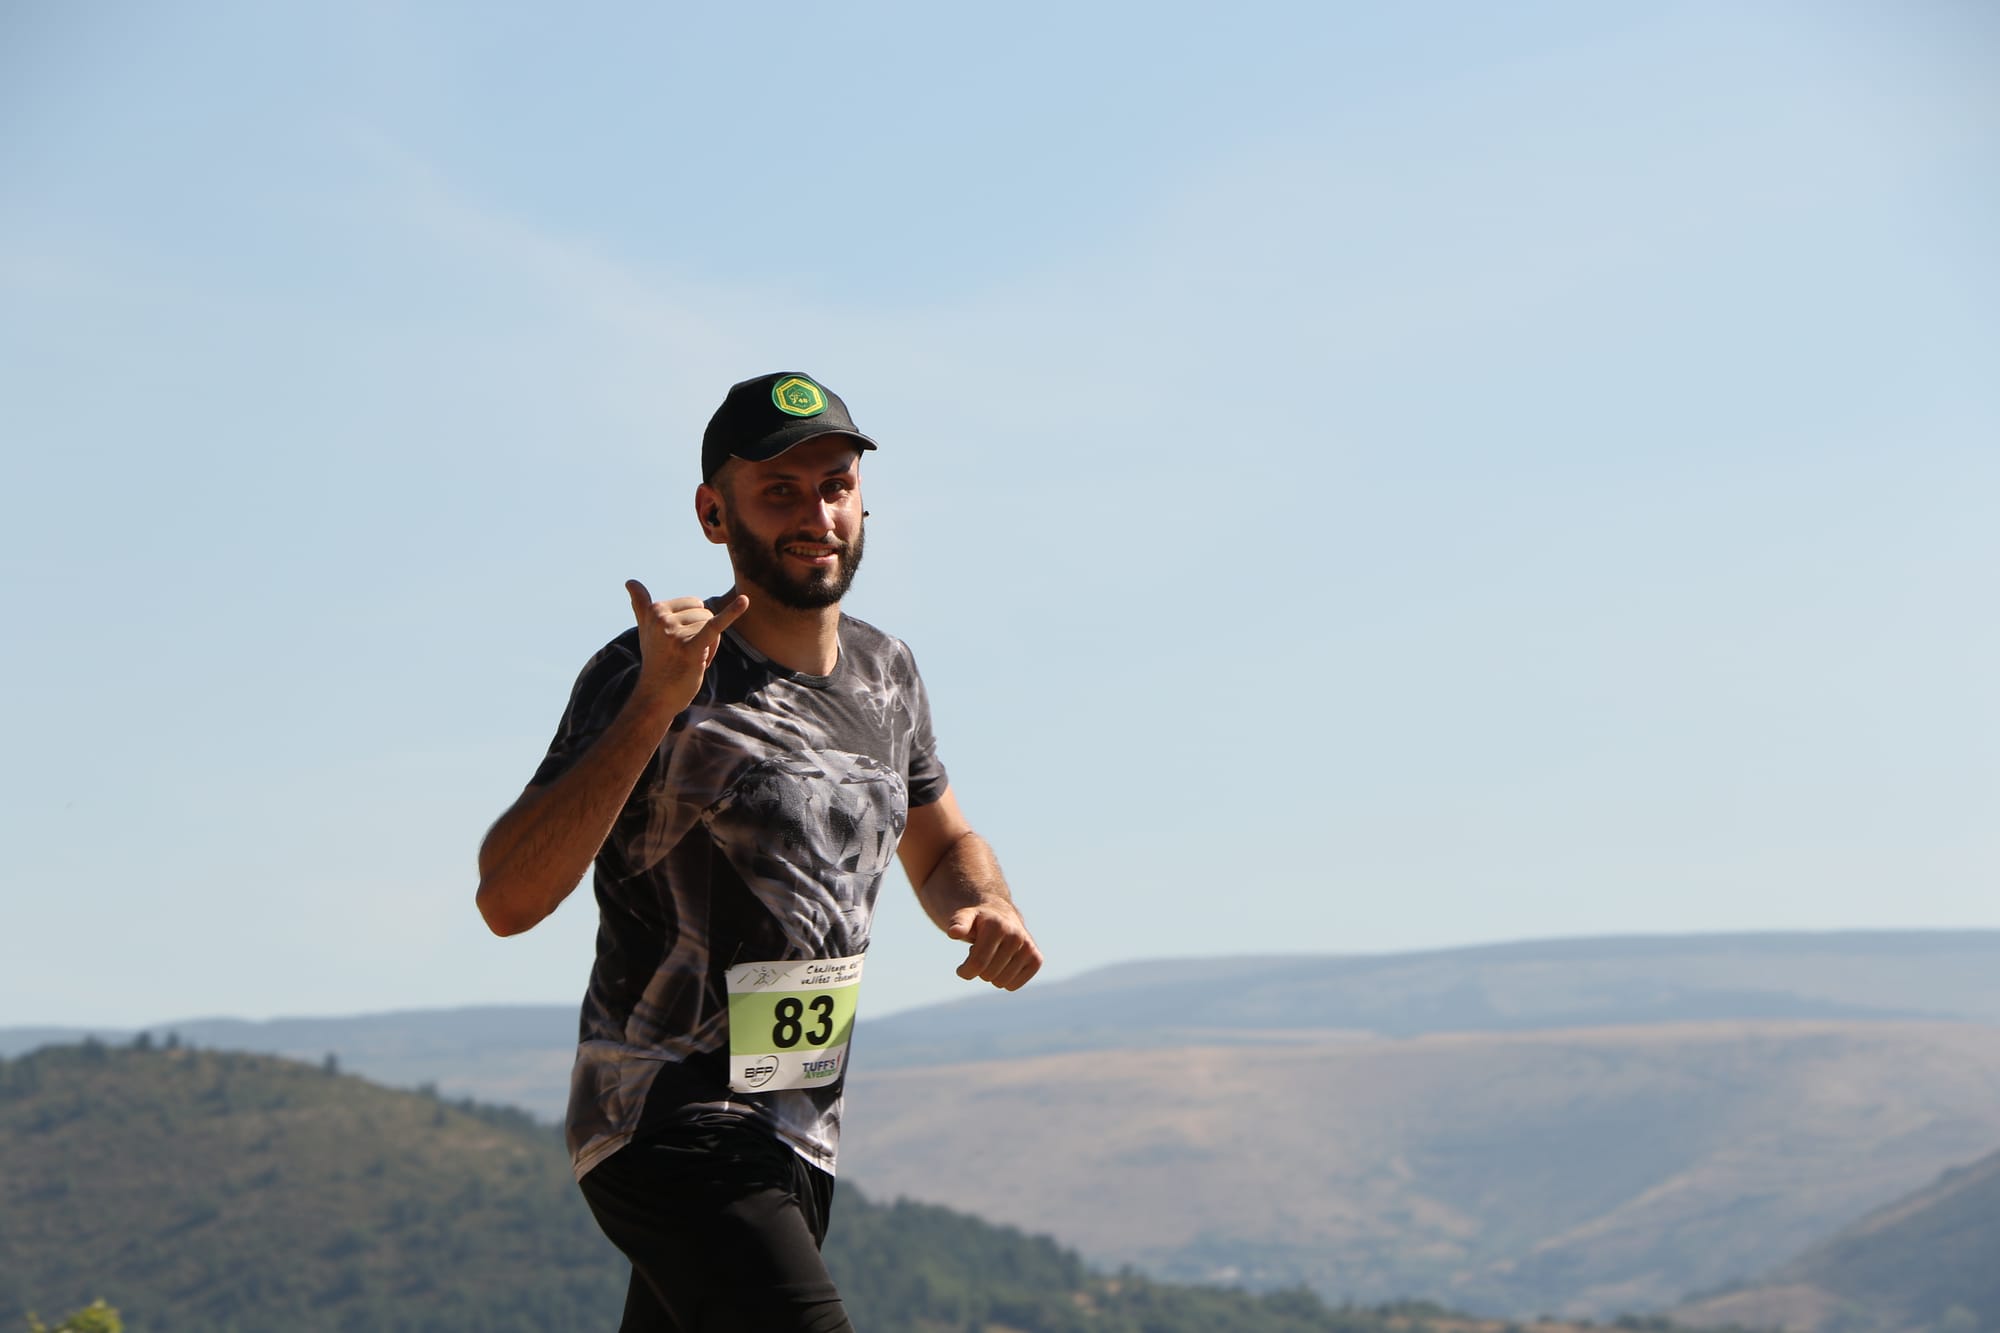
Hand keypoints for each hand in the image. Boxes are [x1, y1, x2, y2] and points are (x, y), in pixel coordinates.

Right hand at [624, 580, 748, 715]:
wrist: (656, 697)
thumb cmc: (656, 662)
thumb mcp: (645, 630)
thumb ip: (640, 605)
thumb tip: (629, 581)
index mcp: (656, 610)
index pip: (695, 605)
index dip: (693, 625)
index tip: (677, 643)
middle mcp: (662, 619)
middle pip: (705, 614)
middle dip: (702, 635)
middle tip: (685, 655)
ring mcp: (675, 634)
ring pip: (712, 625)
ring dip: (709, 647)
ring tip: (690, 661)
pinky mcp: (690, 649)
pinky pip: (714, 627)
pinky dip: (732, 613)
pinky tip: (744, 601)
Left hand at [946, 904, 1041, 990]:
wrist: (1001, 915)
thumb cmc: (978, 920)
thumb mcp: (964, 917)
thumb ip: (958, 923)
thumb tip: (954, 933)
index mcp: (997, 926)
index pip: (977, 964)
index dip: (965, 971)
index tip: (961, 969)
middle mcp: (1016, 936)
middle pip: (988, 975)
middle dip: (978, 971)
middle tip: (980, 956)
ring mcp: (1028, 947)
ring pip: (1001, 983)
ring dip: (992, 975)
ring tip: (992, 957)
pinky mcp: (1036, 959)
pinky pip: (1013, 986)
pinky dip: (1004, 981)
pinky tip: (1003, 965)